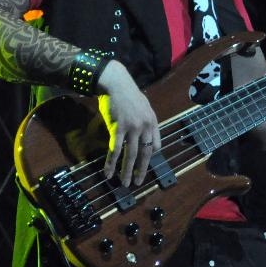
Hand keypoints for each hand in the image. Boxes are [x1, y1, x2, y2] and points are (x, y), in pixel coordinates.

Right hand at [96, 60, 160, 186]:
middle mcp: (145, 127)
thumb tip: (143, 133)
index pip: (156, 144)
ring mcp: (132, 128)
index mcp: (153, 122)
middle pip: (145, 153)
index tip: (145, 163)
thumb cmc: (128, 94)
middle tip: (137, 182)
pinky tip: (109, 172)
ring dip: (126, 171)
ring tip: (124, 183)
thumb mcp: (144, 106)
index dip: (151, 156)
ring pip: (130, 155)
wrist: (116, 83)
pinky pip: (115, 150)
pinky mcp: (118, 128)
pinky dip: (111, 162)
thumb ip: (145, 120)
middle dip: (141, 170)